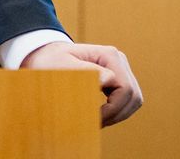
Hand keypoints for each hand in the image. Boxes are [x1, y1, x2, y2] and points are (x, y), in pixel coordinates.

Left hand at [20, 41, 142, 126]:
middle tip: (95, 123)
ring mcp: (119, 68)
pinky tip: (100, 113)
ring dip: (118, 114)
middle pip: (133, 96)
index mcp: (109, 55)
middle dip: (117, 114)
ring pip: (133, 99)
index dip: (111, 110)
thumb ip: (84, 71)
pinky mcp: (116, 77)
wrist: (46, 56)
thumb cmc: (51, 61)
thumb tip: (108, 80)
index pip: (125, 90)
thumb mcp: (62, 65)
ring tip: (97, 120)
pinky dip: (117, 110)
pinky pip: (126, 99)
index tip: (92, 118)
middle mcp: (118, 59)